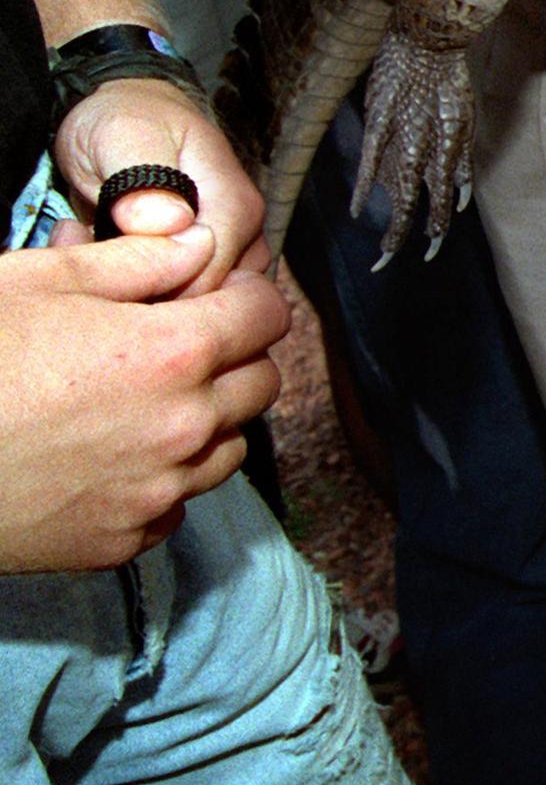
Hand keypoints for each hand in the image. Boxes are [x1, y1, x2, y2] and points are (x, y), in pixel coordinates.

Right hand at [0, 234, 288, 573]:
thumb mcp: (39, 282)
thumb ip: (139, 259)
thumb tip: (200, 243)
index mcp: (172, 354)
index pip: (267, 315)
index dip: (244, 297)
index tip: (217, 296)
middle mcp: (184, 428)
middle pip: (261, 383)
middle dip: (233, 357)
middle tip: (176, 346)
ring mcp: (157, 491)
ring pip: (228, 448)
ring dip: (205, 422)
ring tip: (139, 403)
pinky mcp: (124, 541)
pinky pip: (176, 504)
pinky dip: (159, 480)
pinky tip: (109, 457)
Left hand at [50, 78, 267, 292]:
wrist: (127, 110)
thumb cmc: (125, 118)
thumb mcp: (121, 135)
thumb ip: (142, 179)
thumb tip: (168, 223)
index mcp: (234, 205)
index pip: (212, 278)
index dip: (159, 289)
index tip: (106, 275)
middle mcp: (244, 233)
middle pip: (211, 297)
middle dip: (151, 293)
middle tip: (93, 262)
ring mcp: (232, 249)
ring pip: (199, 300)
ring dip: (148, 293)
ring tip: (101, 260)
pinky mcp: (211, 259)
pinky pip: (191, 294)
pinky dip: (150, 288)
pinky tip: (116, 265)